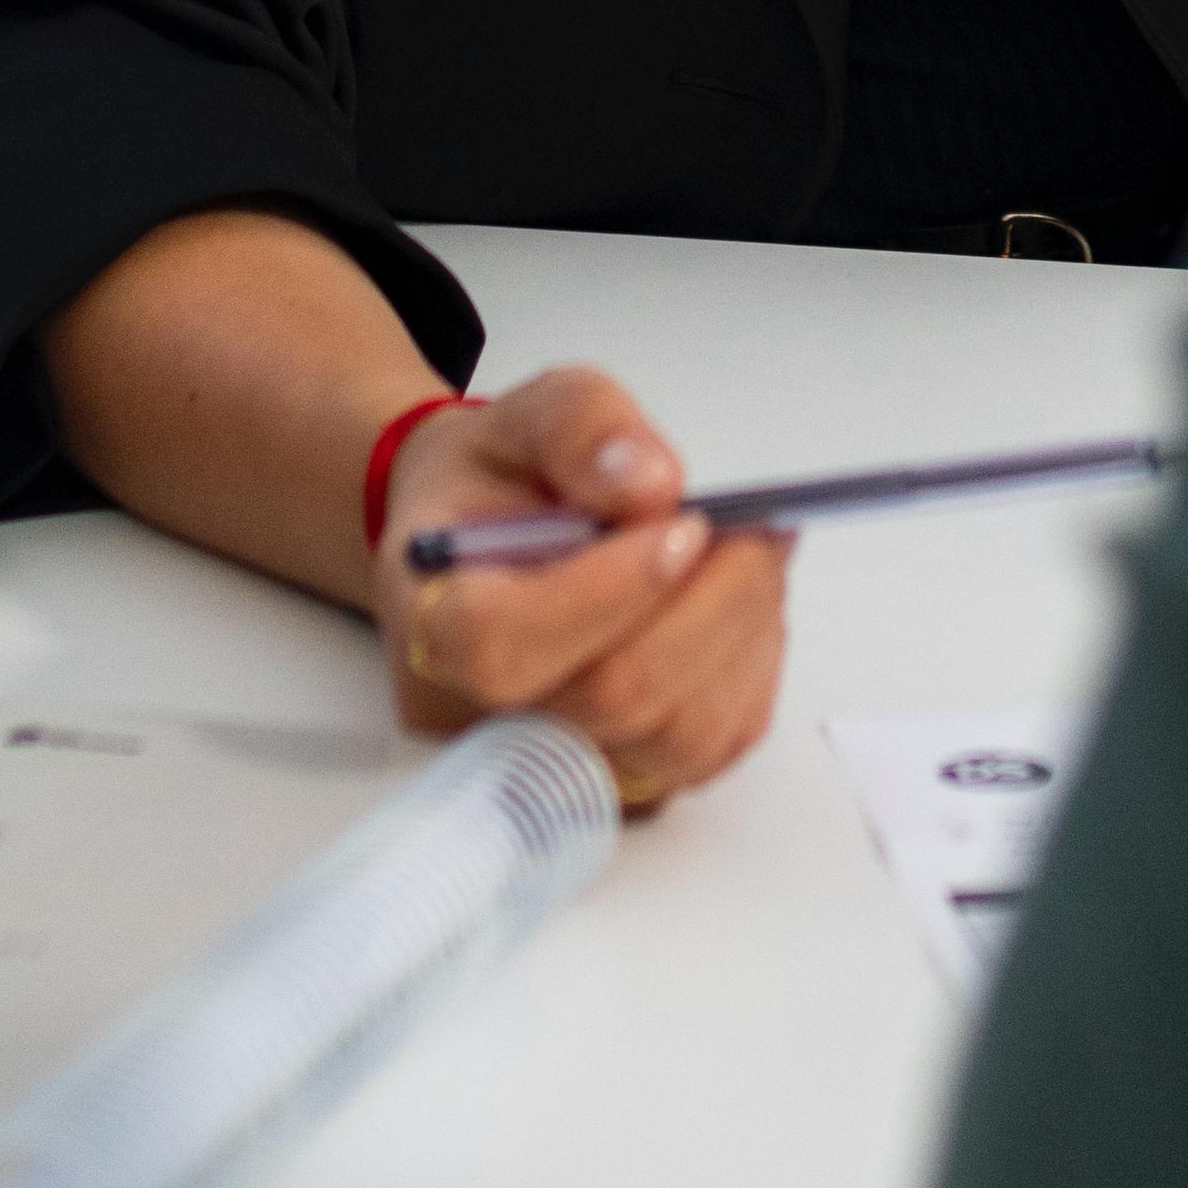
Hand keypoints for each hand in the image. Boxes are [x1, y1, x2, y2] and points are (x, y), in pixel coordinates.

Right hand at [373, 366, 790, 812]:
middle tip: (754, 525)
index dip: (603, 593)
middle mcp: (485, 714)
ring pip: (681, 735)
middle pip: (612, 697)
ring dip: (743, 631)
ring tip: (754, 549)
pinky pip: (720, 740)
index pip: (501, 643)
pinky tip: (744, 598)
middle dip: (710, 602)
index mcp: (433, 616)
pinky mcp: (634, 776)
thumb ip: (581, 426)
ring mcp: (562, 760)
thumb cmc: (504, 481)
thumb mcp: (527, 411)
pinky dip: (752, 663)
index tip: (682, 525)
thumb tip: (652, 484)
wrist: (493, 537)